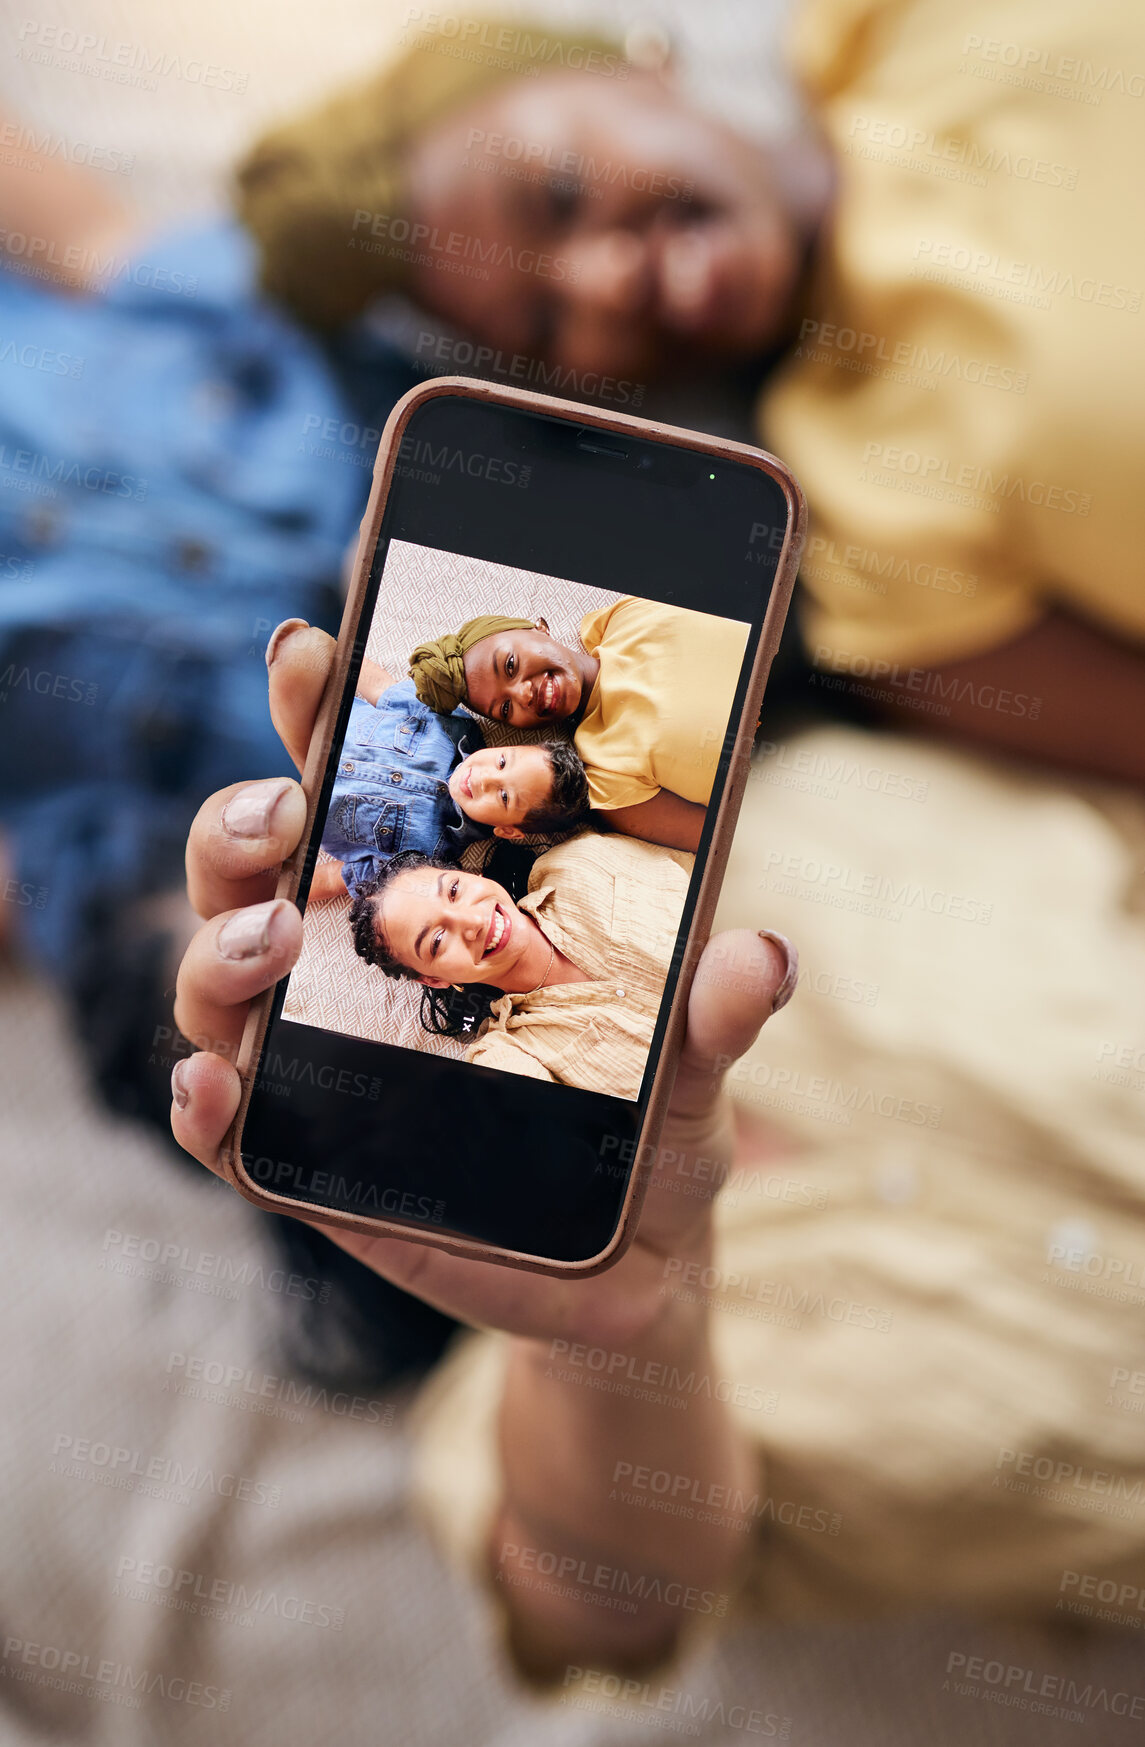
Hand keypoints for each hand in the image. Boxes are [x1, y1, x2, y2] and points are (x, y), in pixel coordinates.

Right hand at [172, 621, 796, 1347]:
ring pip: (220, 973)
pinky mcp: (303, 1153)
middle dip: (244, 815)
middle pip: (259, 860)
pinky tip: (218, 1082)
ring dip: (219, 941)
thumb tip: (764, 954)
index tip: (319, 643)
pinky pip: (221, 1121)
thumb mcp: (690, 1058)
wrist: (632, 1266)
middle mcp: (359, 955)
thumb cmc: (651, 1126)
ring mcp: (318, 1052)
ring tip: (274, 937)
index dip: (329, 706)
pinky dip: (201, 1098)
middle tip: (287, 804)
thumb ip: (715, 1005)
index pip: (366, 778)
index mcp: (443, 893)